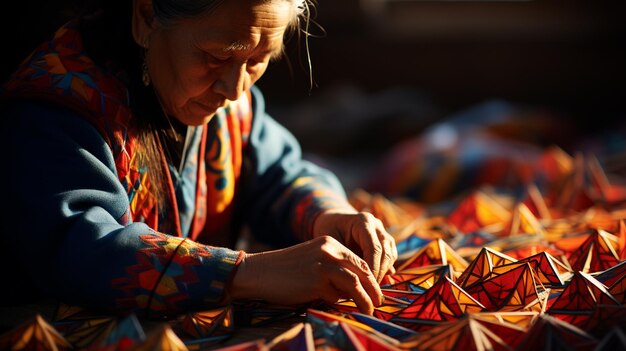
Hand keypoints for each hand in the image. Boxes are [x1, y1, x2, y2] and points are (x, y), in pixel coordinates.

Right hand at [228, 236, 382, 314]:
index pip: (358, 259)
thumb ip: (332, 269)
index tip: (375, 290)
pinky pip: (338, 294)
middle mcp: (329, 249)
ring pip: (355, 281)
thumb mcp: (312, 261)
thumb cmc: (285, 271)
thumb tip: (354, 289)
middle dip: (374, 287)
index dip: (370, 276)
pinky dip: (342, 302)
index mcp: (328, 242)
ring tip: (370, 309)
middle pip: (362, 268)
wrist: (260, 272)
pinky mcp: (317, 279)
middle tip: (379, 301)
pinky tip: (344, 307)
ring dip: (366, 298)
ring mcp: (323, 263)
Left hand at [312, 209, 397, 281]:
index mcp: (363, 221)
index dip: (372, 269)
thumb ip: (344, 258)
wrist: (333, 220)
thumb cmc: (328, 231)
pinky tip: (373, 281)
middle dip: (378, 273)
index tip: (365, 285)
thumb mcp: (331, 242)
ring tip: (370, 287)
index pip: (374, 248)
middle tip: (369, 291)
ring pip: (391, 256)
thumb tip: (354, 282)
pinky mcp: (386, 241)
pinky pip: (390, 258)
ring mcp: (383, 232)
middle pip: (385, 253)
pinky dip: (384, 270)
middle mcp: (376, 225)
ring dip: (383, 273)